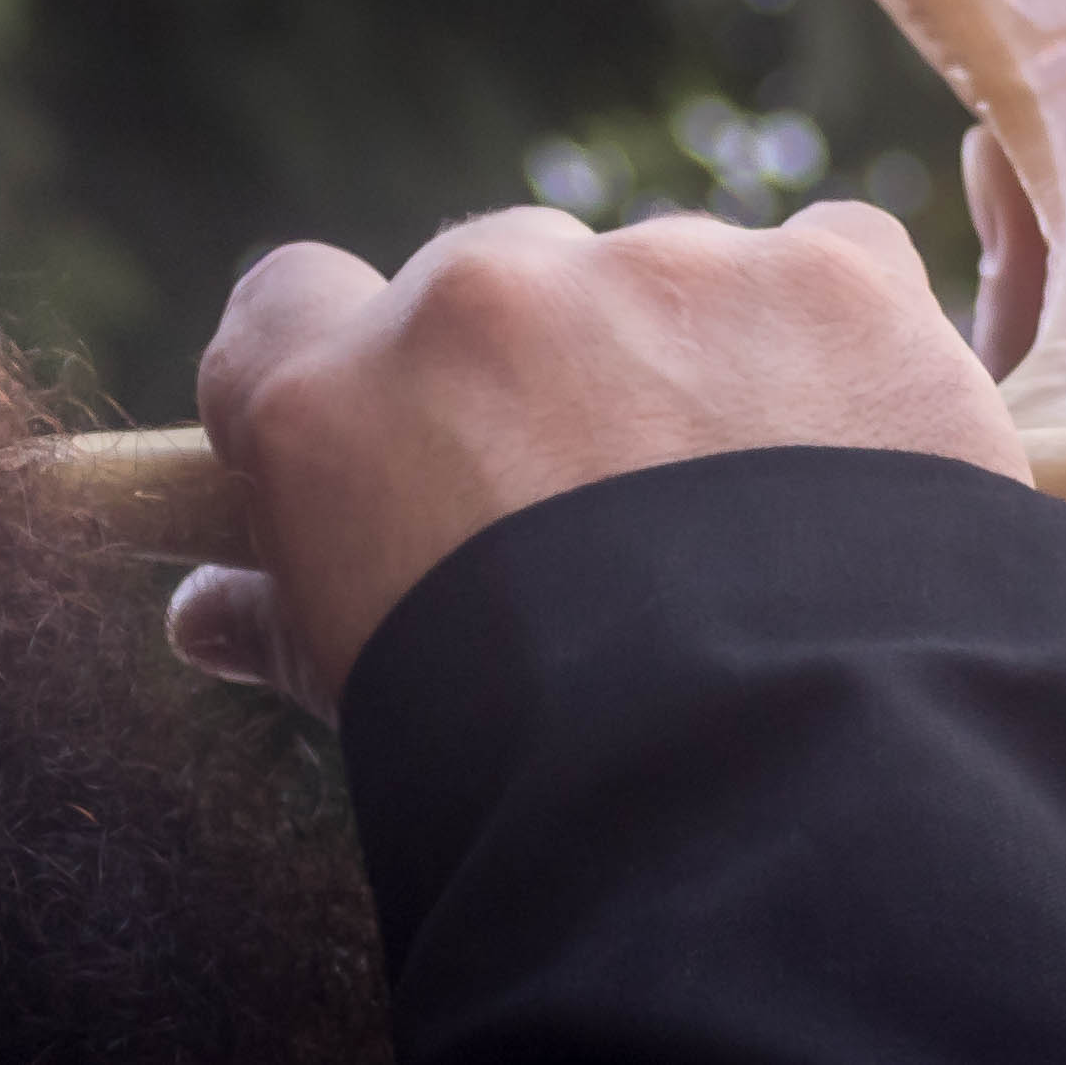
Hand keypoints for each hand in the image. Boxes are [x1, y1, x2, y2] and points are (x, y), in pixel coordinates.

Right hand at [167, 202, 1024, 717]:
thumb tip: (200, 616)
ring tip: (765, 532)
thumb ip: (279, 622)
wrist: (766, 795)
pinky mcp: (827, 280)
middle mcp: (479, 301)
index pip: (289, 303)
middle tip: (618, 516)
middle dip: (546, 370)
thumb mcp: (370, 697)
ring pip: (668, 278)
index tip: (403, 432)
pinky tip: (865, 472)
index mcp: (331, 398)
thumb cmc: (525, 773)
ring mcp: (659, 274)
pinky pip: (830, 269)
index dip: (351, 363)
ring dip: (698, 364)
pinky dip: (841, 353)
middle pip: (497, 281)